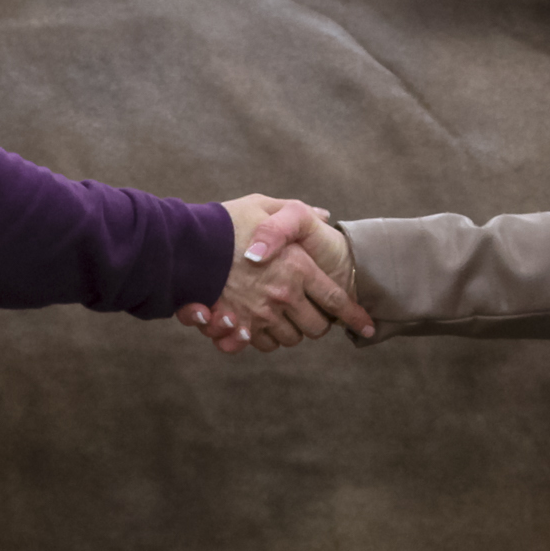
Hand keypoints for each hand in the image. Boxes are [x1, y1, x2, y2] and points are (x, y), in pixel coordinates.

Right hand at [176, 196, 371, 353]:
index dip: (355, 316)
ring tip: (281, 315)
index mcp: (298, 266)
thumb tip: (325, 215)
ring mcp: (261, 315)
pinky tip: (258, 323)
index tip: (367, 327)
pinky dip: (263, 338)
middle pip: (316, 327)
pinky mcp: (239, 328)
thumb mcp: (264, 206)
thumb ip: (296, 211)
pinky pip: (262, 344)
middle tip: (310, 313)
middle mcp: (284, 295)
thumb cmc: (225, 223)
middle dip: (316, 322)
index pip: (336, 300)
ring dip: (290, 331)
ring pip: (290, 339)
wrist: (182, 246)